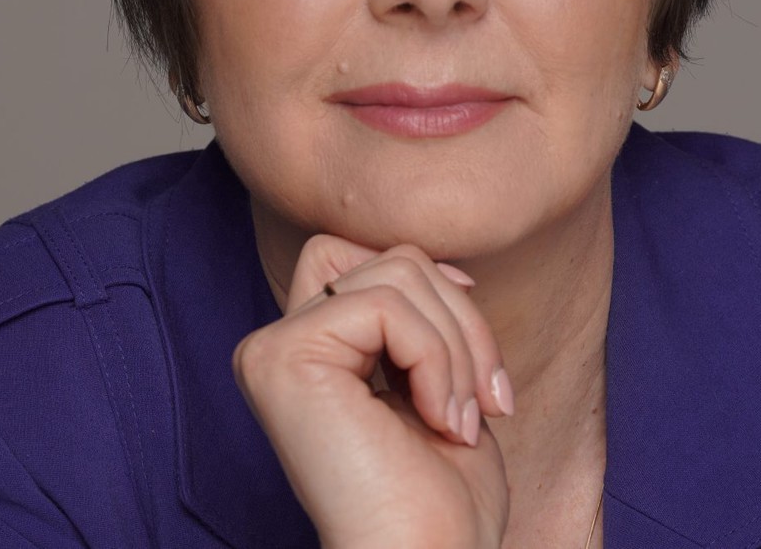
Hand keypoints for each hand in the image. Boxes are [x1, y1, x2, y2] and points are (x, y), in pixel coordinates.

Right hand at [232, 234, 512, 548]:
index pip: (368, 258)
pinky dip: (436, 357)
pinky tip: (439, 420)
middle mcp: (277, 346)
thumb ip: (424, 319)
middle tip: (487, 400)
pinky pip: (387, 306)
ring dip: (457, 346)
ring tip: (463, 418)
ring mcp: (273, 350)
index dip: (429, 283)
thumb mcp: (439, 385)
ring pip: (397, 274)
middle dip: (460, 318)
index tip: (474, 349)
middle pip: (390, 260)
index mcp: (309, 354)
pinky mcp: (283, 358)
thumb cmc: (441, 502)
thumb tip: (446, 266)